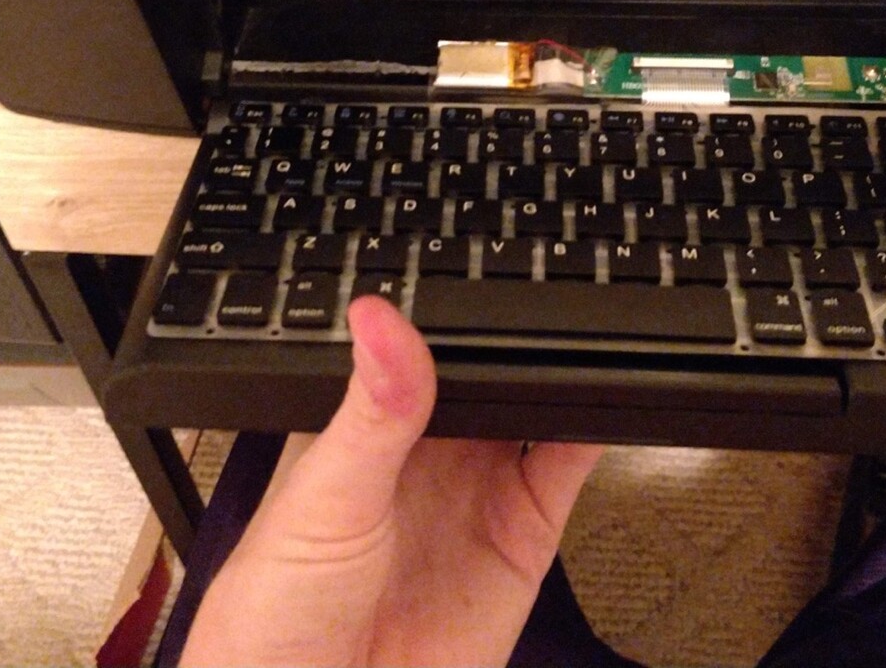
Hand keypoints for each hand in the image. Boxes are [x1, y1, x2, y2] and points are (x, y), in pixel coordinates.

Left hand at [181, 296, 604, 667]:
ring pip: (533, 408)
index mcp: (363, 426)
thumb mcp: (323, 498)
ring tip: (587, 327)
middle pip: (484, 373)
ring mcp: (477, 493)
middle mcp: (425, 455)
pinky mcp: (524, 539)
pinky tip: (609, 392)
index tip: (474, 269)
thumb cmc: (276, 617)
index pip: (414, 350)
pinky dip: (598, 426)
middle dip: (515, 335)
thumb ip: (368, 412)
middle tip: (545, 288)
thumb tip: (377, 320)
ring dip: (561, 371)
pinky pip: (569, 468)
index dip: (444, 313)